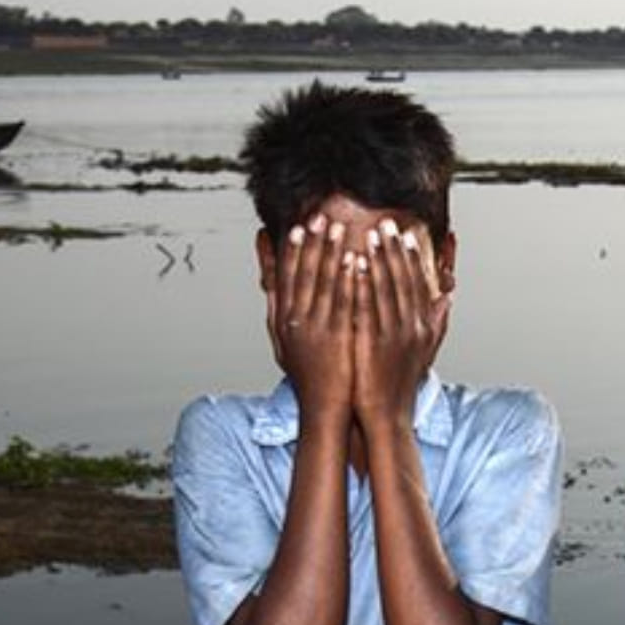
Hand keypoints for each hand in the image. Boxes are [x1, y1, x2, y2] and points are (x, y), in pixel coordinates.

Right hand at [266, 218, 356, 433]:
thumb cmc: (307, 374)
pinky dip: (346, 279)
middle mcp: (295, 321)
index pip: (286, 278)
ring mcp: (316, 329)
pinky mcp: (337, 338)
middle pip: (302, 275)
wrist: (324, 408)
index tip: (299, 227)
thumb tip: (270, 282)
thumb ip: (277, 305)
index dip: (292, 250)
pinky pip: (342, 302)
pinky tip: (354, 260)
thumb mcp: (281, 339)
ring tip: (338, 228)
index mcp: (284, 320)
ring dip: (329, 253)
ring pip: (322, 284)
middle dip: (311, 243)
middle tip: (319, 216)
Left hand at [350, 217, 450, 430]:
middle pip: (403, 280)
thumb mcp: (425, 352)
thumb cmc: (399, 386)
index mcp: (422, 327)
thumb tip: (447, 298)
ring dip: (378, 259)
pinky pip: (366, 307)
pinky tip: (353, 265)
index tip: (403, 234)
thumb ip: (437, 323)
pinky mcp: (372, 343)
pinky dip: (361, 284)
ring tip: (369, 235)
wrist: (386, 417)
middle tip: (386, 223)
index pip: (416, 284)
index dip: (409, 257)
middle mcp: (411, 328)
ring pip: (385, 289)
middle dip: (394, 249)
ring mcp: (392, 335)